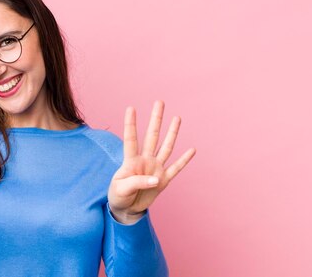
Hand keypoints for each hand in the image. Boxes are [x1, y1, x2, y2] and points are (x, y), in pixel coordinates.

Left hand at [107, 100, 195, 222]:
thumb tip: (155, 178)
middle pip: (152, 136)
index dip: (131, 124)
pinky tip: (192, 150)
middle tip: (159, 102)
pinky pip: (176, 168)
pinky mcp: (163, 180)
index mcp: (130, 161)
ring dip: (172, 133)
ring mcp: (155, 168)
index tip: (131, 108)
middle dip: (156, 119)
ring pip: (166, 147)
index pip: (130, 139)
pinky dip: (184, 160)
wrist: (126, 209)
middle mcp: (144, 160)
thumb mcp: (121, 189)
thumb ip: (136, 182)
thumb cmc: (118, 196)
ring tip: (177, 118)